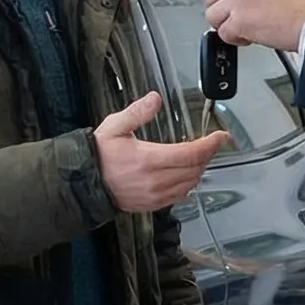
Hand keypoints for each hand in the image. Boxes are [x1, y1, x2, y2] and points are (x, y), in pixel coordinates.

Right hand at [93, 93, 230, 212]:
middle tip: (211, 143)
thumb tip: (155, 99)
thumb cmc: (98, 155)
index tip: (220, 136)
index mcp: (148, 159)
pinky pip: (180, 196)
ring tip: (199, 157)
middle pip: (195, 169)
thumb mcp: (114, 126)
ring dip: (199, 169)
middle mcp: (155, 180)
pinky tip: (186, 174)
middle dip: (208, 155)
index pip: (191, 153)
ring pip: (190, 183)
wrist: (84, 183)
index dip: (210, 144)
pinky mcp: (152, 205)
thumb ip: (137, 112)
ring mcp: (155, 195)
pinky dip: (188, 183)